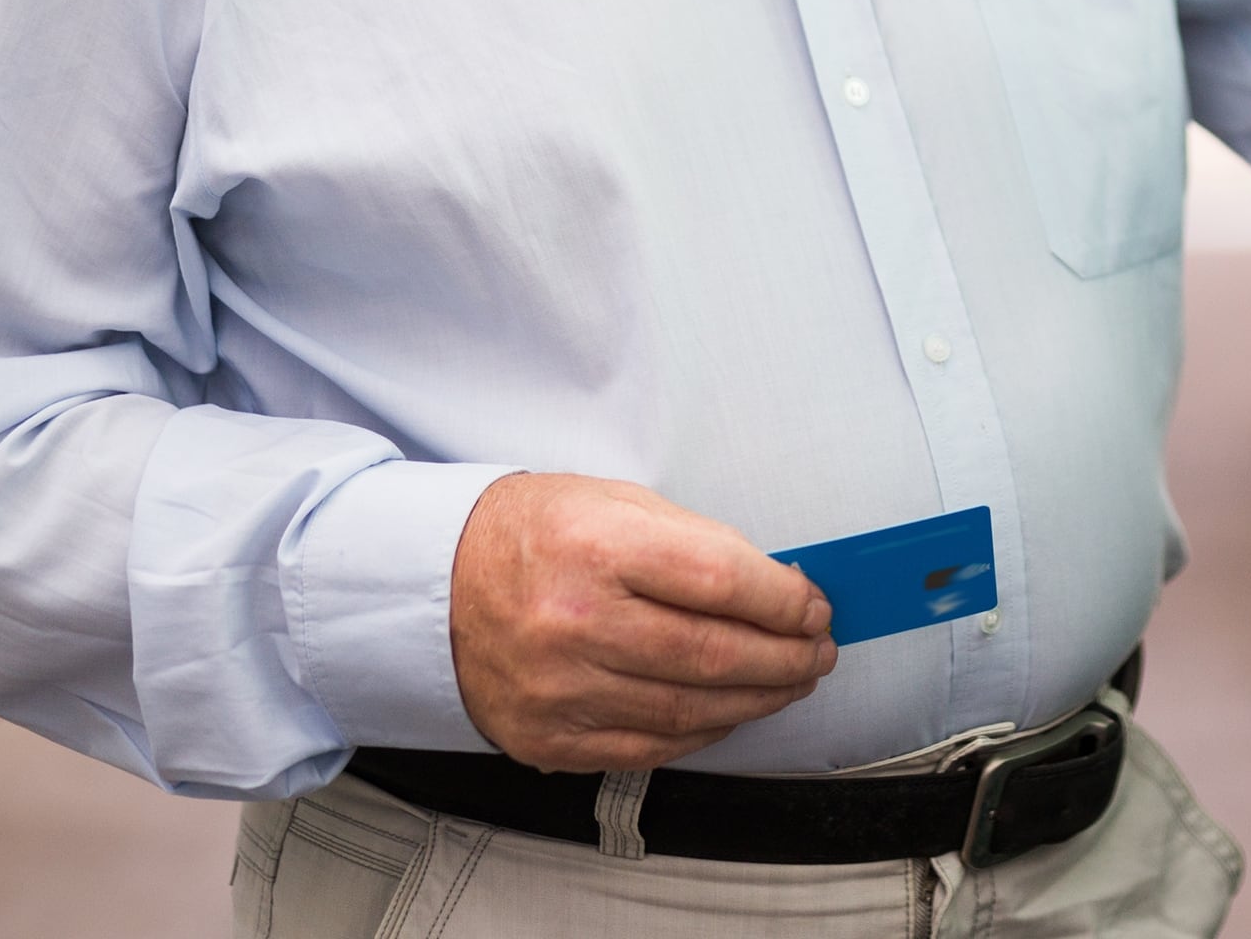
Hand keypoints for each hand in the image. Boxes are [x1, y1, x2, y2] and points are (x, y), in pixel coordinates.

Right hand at [450, 473, 835, 771]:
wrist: (434, 584)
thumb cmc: (533, 534)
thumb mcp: (615, 502)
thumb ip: (697, 543)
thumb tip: (777, 587)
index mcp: (596, 548)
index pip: (722, 581)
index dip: (784, 601)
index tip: (814, 607)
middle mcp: (575, 623)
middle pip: (714, 655)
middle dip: (785, 658)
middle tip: (816, 652)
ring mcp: (560, 690)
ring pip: (690, 711)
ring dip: (757, 700)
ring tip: (788, 682)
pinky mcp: (549, 738)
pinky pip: (648, 748)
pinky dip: (702, 733)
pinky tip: (729, 712)